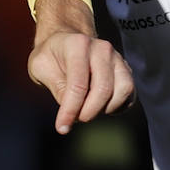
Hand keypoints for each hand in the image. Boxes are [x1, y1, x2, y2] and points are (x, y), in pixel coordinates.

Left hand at [28, 0, 133, 134]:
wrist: (65, 42)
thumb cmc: (51, 55)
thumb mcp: (40, 67)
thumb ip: (56, 87)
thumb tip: (72, 111)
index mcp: (78, 44)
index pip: (78, 84)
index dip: (70, 109)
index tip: (62, 127)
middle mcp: (102, 48)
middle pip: (103, 89)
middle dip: (88, 112)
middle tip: (75, 118)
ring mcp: (117, 58)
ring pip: (122, 91)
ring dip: (105, 109)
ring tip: (87, 109)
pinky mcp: (126, 70)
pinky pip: (129, 95)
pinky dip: (116, 107)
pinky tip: (100, 107)